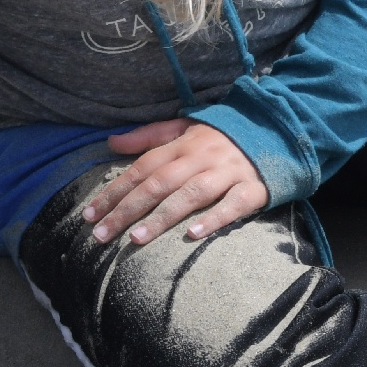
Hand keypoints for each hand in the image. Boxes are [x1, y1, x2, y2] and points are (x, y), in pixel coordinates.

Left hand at [84, 119, 269, 245]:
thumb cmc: (223, 135)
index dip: (115, 191)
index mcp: (183, 144)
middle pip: (159, 183)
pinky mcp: (254, 189)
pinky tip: (193, 235)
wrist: (277, 130)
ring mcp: (228, 173)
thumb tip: (111, 142)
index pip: (142, 168)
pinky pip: (233, 205)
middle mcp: (202, 157)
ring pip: (191, 195)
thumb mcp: (185, 127)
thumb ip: (149, 136)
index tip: (90, 214)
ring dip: (162, 217)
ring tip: (136, 239)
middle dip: (127, 209)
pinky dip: (213, 219)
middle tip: (100, 235)